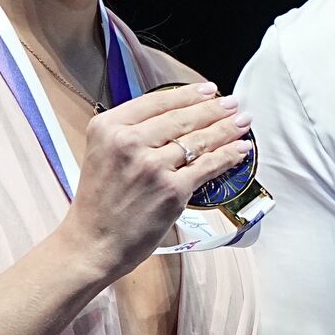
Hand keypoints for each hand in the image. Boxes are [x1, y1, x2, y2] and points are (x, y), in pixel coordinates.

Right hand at [59, 82, 251, 279]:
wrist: (92, 244)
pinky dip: (228, 156)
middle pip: (181, 118)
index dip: (188, 94)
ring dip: (226, 129)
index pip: (157, 101)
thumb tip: (172, 116)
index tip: (208, 90)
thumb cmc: (98, 204)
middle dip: (214, 108)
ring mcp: (152, 166)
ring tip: (242, 122)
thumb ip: (129, 133)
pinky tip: (240, 149)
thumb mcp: (102, 154)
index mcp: (108, 127)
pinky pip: (207, 166)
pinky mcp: (172, 190)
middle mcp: (129, 142)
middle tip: (232, 103)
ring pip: (199, 140)